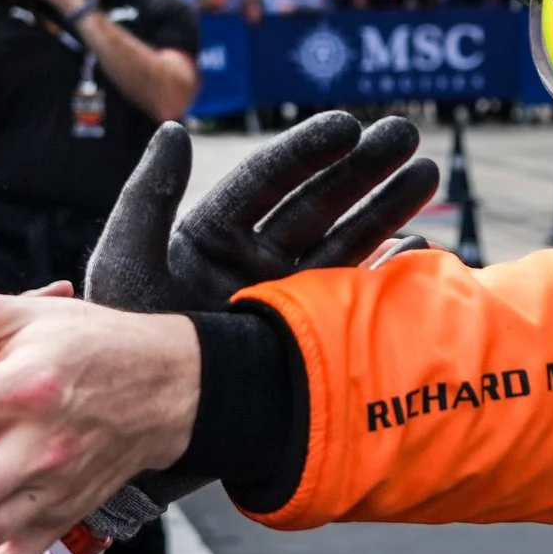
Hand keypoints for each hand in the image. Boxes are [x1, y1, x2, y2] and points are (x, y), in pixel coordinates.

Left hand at [87, 112, 438, 314]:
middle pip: (316, 203)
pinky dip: (386, 274)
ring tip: (428, 172)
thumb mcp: (125, 264)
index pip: (266, 181)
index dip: (307, 151)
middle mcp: (252, 261)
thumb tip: (175, 128)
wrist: (144, 427)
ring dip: (386, 208)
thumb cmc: (124, 347)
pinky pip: (354, 297)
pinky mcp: (304, 338)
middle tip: (406, 133)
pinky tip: (417, 247)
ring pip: (344, 242)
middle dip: (362, 168)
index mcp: (210, 236)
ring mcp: (282, 299)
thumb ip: (148, 198)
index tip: (348, 125)